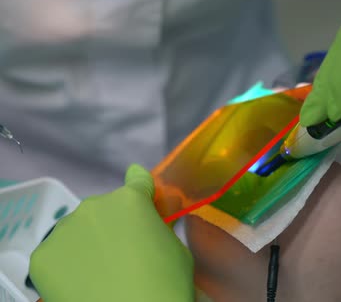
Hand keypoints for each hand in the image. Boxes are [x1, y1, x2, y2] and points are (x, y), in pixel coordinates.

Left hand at [29, 164, 194, 301]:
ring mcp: (64, 230)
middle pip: (103, 210)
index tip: (137, 186)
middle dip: (111, 226)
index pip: (136, 179)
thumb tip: (145, 229)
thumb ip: (155, 228)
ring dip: (86, 244)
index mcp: (131, 200)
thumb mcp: (174, 248)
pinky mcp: (42, 256)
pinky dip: (66, 266)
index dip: (139, 186)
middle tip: (121, 255)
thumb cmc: (164, 283)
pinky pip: (57, 255)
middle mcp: (94, 206)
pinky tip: (80, 283)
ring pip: (76, 231)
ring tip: (99, 273)